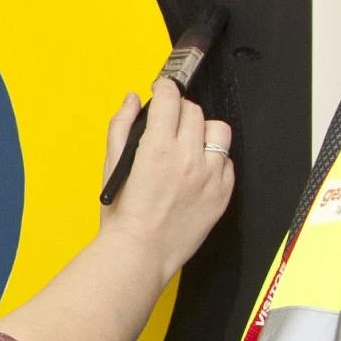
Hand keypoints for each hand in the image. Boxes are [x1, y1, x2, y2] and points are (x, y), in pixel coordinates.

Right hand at [97, 78, 234, 278]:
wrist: (141, 253)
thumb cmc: (124, 216)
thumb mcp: (112, 166)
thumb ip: (121, 126)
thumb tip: (133, 101)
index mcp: (158, 148)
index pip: (171, 99)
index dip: (165, 88)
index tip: (162, 89)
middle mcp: (189, 158)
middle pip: (195, 111)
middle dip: (180, 110)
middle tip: (170, 122)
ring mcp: (210, 176)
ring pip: (218, 131)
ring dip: (202, 132)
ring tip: (189, 145)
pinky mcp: (223, 194)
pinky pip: (228, 162)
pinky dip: (214, 160)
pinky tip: (198, 171)